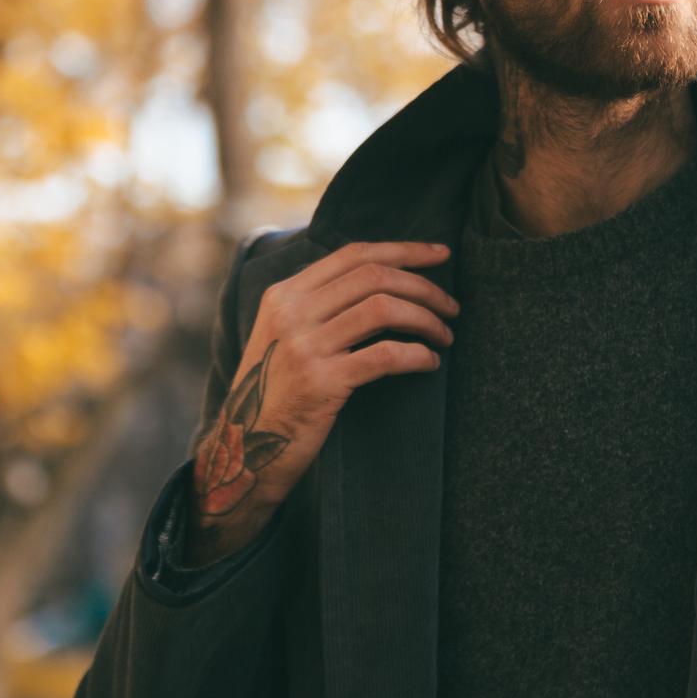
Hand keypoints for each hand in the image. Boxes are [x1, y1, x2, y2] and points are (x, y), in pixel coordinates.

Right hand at [187, 240, 456, 558]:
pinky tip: (429, 363)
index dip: (404, 249)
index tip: (441, 255)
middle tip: (452, 306)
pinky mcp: (321, 382)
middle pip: (374, 276)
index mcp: (284, 294)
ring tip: (445, 335)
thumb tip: (380, 278)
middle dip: (424, 287)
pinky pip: (385, 355)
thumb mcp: (283, 335)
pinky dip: (417, 355)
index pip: (354, 255)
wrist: (244, 448)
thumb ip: (318, 305)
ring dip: (426, 319)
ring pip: (383, 309)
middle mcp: (292, 312)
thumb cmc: (277, 392)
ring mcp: (304, 346)